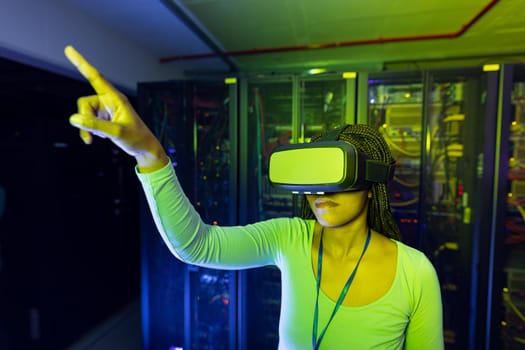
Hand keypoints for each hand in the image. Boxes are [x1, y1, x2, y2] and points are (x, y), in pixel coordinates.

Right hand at [64, 45, 167, 171]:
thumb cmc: (136, 138)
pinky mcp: (104, 118)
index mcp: (116, 98)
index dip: (81, 63)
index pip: (95, 77)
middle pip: (84, 103)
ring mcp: (106, 110)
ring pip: (84, 113)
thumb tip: (73, 119)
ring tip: (93, 140)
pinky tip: (100, 138)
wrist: (144, 148)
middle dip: (84, 119)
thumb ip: (95, 126)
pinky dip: (89, 131)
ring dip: (86, 128)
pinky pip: (88, 121)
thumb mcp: (116, 133)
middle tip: (89, 136)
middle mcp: (109, 100)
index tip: (69, 49)